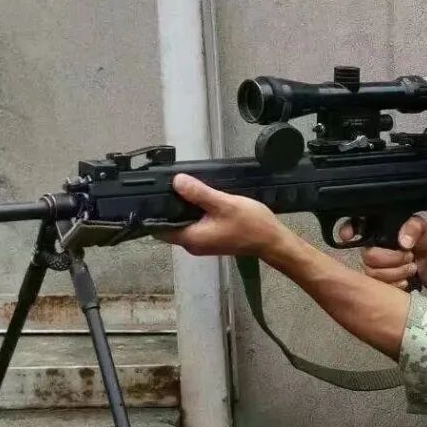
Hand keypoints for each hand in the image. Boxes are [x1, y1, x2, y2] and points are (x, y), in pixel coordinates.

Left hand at [156, 173, 288, 257]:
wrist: (272, 241)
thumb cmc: (250, 225)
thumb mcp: (223, 203)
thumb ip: (199, 193)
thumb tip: (177, 181)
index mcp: (191, 238)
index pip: (159, 228)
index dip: (153, 211)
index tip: (154, 192)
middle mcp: (192, 244)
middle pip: (169, 225)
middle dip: (168, 206)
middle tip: (170, 185)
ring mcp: (202, 243)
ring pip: (182, 224)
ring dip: (182, 209)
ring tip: (184, 188)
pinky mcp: (210, 239)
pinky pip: (194, 225)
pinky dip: (193, 213)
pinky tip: (199, 199)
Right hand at [338, 216, 426, 291]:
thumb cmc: (421, 243)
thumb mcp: (422, 229)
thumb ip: (414, 228)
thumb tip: (403, 241)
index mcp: (377, 230)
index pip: (353, 225)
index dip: (347, 229)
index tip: (347, 236)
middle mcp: (370, 247)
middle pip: (367, 257)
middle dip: (391, 259)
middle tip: (409, 256)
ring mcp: (373, 266)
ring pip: (372, 274)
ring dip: (396, 273)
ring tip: (412, 268)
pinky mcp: (377, 283)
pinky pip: (377, 288)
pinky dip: (395, 285)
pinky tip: (405, 281)